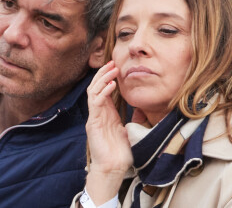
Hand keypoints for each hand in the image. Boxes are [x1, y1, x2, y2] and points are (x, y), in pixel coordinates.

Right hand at [85, 61, 132, 204]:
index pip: (102, 90)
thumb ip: (129, 120)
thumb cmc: (119, 152)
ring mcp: (94, 117)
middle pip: (95, 87)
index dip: (107, 77)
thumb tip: (138, 113)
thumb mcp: (126, 131)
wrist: (112, 169)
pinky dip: (103, 91)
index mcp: (105, 113)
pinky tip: (112, 84)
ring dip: (102, 79)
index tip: (115, 66)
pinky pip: (96, 103)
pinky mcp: (93, 123)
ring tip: (112, 69)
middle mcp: (98, 113)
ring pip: (93, 91)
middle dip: (103, 74)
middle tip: (112, 62)